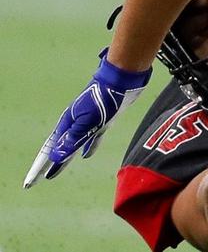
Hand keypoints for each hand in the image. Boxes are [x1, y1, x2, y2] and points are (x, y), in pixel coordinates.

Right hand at [24, 48, 150, 187]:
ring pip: (74, 144)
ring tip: (57, 170)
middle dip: (50, 163)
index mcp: (67, 124)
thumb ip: (72, 139)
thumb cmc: (103, 100)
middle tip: (41, 179)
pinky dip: (87, 147)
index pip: (50, 149)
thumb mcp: (87, 122)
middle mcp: (75, 123)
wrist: (121, 80)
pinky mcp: (102, 120)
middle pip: (59, 147)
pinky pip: (90, 138)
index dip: (41, 166)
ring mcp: (88, 121)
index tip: (31, 182)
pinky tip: (85, 156)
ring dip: (66, 157)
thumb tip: (55, 157)